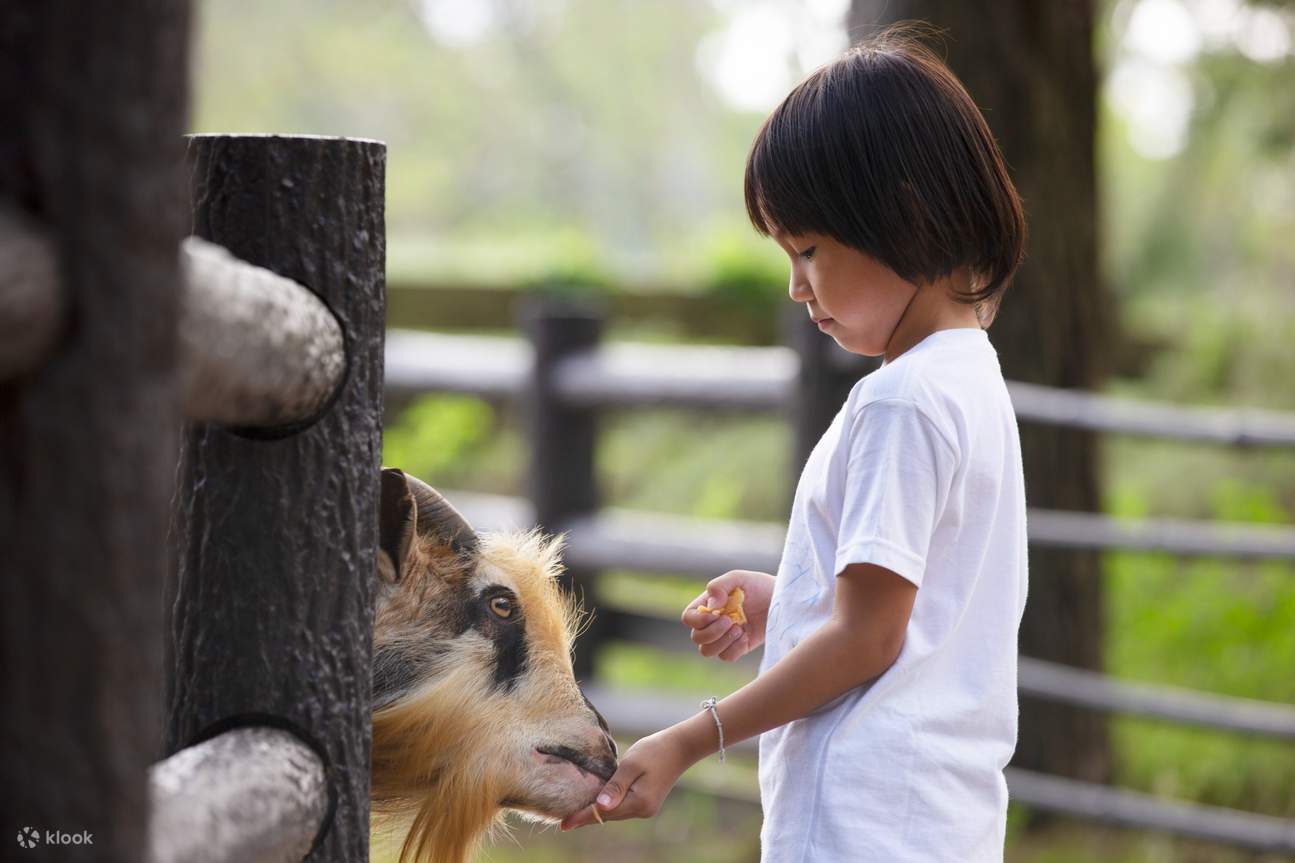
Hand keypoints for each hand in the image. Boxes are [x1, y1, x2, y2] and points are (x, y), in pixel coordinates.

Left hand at [558, 729, 691, 830]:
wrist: (679, 747)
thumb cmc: (654, 751)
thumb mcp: (631, 764)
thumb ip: (615, 785)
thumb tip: (599, 807)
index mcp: (639, 803)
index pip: (604, 813)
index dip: (582, 817)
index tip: (563, 824)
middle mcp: (642, 811)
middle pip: (608, 816)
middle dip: (586, 815)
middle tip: (563, 819)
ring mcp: (645, 808)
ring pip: (614, 812)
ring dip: (596, 810)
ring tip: (574, 810)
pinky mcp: (645, 802)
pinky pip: (621, 806)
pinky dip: (607, 804)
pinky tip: (595, 801)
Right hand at [681, 569, 774, 661]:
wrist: (782, 600)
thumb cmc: (760, 586)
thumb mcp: (740, 578)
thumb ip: (720, 586)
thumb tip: (710, 607)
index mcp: (708, 605)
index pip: (688, 618)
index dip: (698, 620)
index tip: (716, 614)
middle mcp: (713, 622)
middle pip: (696, 638)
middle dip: (712, 632)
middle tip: (731, 621)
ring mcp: (725, 637)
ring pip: (707, 651)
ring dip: (722, 642)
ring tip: (739, 629)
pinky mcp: (738, 647)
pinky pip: (726, 657)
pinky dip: (735, 649)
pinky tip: (746, 636)